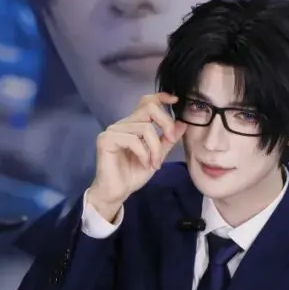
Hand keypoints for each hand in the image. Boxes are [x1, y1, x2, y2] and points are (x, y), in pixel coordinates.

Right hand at [87, 93, 183, 220]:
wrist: (117, 192)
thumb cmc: (133, 174)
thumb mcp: (157, 156)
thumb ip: (167, 140)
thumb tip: (182, 124)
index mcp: (133, 124)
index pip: (146, 102)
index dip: (161, 97)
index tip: (175, 100)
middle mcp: (122, 124)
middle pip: (149, 109)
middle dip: (165, 123)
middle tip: (170, 139)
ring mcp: (113, 130)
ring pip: (144, 127)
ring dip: (155, 148)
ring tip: (155, 163)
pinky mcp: (106, 140)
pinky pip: (133, 140)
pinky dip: (144, 153)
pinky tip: (144, 163)